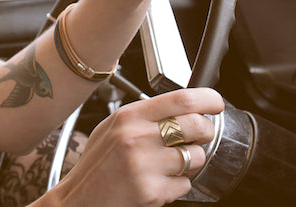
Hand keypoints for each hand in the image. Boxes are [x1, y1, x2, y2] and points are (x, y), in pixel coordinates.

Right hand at [50, 88, 223, 206]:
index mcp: (129, 116)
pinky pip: (185, 185)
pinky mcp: (151, 191)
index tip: (216, 103)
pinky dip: (177, 186)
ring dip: (190, 163)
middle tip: (198, 137)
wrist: (79, 200)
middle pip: (196, 125)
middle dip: (206, 132)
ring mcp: (144, 164)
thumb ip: (144, 116)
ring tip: (168, 166)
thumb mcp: (113, 128)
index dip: (208, 99)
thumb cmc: (97, 165)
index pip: (181, 99)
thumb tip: (184, 108)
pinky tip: (158, 183)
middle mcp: (137, 136)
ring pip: (195, 156)